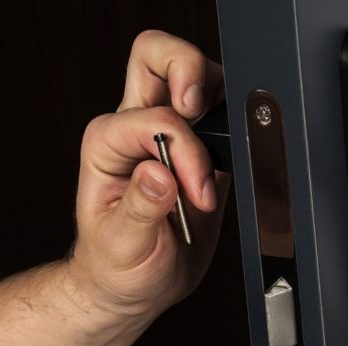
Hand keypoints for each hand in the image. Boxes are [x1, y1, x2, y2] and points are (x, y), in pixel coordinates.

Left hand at [67, 30, 226, 327]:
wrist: (135, 286)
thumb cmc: (117, 266)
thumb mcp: (120, 245)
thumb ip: (140, 208)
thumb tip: (159, 173)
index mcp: (109, 144)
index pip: (155, 118)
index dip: (184, 151)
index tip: (195, 192)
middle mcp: (137, 130)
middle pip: (158, 57)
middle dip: (189, 71)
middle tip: (202, 112)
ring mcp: (171, 137)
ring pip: (198, 77)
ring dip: (219, 102)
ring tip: (222, 153)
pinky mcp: (202, 152)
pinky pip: (225, 116)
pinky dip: (238, 130)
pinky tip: (231, 169)